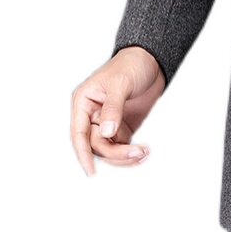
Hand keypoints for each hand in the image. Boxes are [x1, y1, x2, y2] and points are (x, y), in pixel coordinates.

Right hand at [70, 46, 164, 175]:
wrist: (152, 60)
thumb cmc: (131, 64)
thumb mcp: (121, 83)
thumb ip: (113, 108)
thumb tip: (106, 132)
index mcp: (84, 102)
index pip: (79, 133)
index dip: (83, 154)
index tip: (90, 171)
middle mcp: (93, 115)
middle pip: (96, 145)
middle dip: (115, 153)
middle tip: (136, 152)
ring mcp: (108, 123)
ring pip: (108, 149)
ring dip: (124, 156)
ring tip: (143, 152)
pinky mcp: (123, 127)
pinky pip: (122, 147)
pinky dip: (130, 154)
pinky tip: (143, 153)